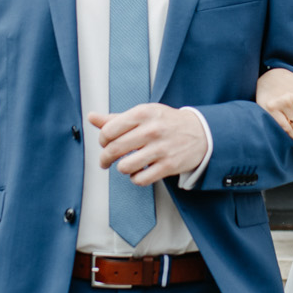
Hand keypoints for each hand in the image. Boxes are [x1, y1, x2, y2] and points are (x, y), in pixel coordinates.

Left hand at [92, 103, 209, 184]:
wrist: (201, 132)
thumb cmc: (168, 122)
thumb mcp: (144, 113)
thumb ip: (116, 118)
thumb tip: (92, 117)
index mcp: (143, 113)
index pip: (109, 130)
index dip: (102, 140)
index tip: (104, 143)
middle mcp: (151, 130)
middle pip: (114, 149)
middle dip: (105, 158)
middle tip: (105, 161)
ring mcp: (160, 149)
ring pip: (125, 166)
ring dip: (121, 168)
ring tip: (126, 164)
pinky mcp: (168, 165)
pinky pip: (140, 179)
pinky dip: (135, 178)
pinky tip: (139, 172)